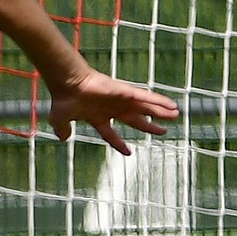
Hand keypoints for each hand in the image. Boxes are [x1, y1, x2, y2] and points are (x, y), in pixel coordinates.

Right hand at [46, 69, 178, 153]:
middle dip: (150, 126)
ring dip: (160, 113)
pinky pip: (147, 98)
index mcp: (98, 117)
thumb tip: (62, 138)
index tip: (128, 151)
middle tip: (163, 131)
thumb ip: (63, 129)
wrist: (68, 84)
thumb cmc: (64, 99)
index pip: (111, 133)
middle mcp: (112, 108)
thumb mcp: (61, 119)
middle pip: (136, 120)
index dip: (119, 144)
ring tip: (176, 115)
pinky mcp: (126, 92)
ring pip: (145, 108)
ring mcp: (121, 100)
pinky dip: (160, 101)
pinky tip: (171, 106)